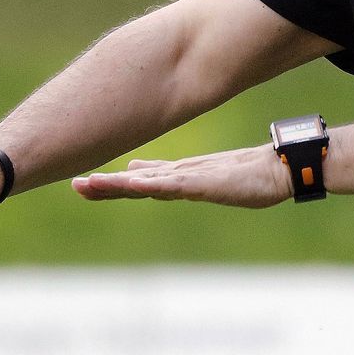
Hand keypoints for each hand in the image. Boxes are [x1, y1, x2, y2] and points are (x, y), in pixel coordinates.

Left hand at [71, 144, 292, 207]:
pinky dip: (150, 184)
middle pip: (134, 183)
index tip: (84, 185)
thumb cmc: (250, 175)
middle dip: (104, 185)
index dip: (111, 184)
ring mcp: (190, 178)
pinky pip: (172, 184)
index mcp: (180, 177)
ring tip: (90, 185)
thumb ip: (187, 180)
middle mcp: (179, 175)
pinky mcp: (204, 181)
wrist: (278, 168)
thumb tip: (160, 178)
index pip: (138, 182)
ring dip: (117, 185)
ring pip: (145, 183)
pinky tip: (132, 185)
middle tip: (75, 186)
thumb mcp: (212, 182)